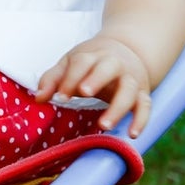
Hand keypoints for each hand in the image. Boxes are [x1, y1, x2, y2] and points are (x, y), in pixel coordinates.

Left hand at [35, 36, 153, 135]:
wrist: (127, 50)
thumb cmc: (91, 62)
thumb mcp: (70, 63)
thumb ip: (53, 79)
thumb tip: (38, 98)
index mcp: (93, 55)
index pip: (81, 62)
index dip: (70, 79)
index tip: (60, 97)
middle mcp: (115, 64)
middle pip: (108, 68)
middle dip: (96, 79)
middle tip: (83, 93)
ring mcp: (131, 79)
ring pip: (129, 90)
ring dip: (118, 107)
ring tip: (103, 125)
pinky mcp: (143, 93)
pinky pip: (146, 106)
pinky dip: (141, 119)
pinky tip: (131, 134)